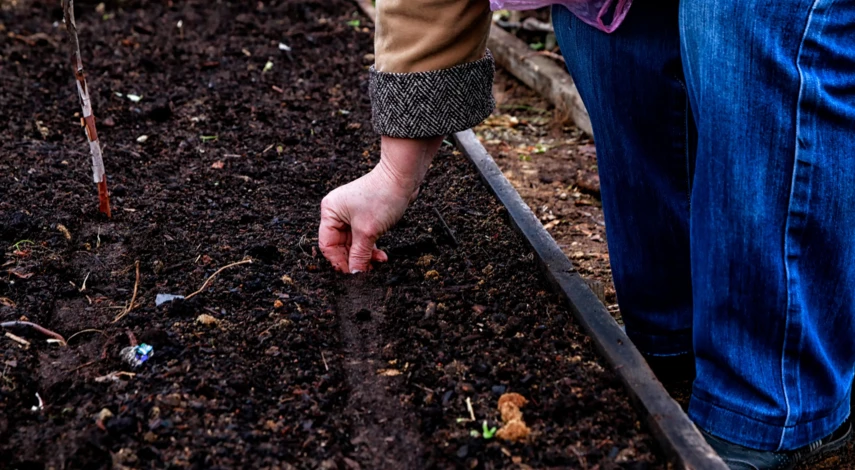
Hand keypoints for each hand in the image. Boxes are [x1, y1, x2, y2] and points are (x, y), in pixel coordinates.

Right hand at [319, 136, 442, 272]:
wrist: (402, 177)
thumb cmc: (382, 197)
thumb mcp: (368, 231)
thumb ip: (359, 255)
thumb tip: (354, 274)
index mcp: (330, 212)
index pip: (327, 245)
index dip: (339, 261)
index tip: (352, 274)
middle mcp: (337, 212)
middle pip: (341, 245)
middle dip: (355, 259)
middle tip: (367, 271)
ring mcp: (351, 213)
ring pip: (354, 243)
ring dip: (365, 254)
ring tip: (377, 263)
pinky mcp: (365, 215)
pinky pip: (364, 236)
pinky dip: (371, 247)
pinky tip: (381, 255)